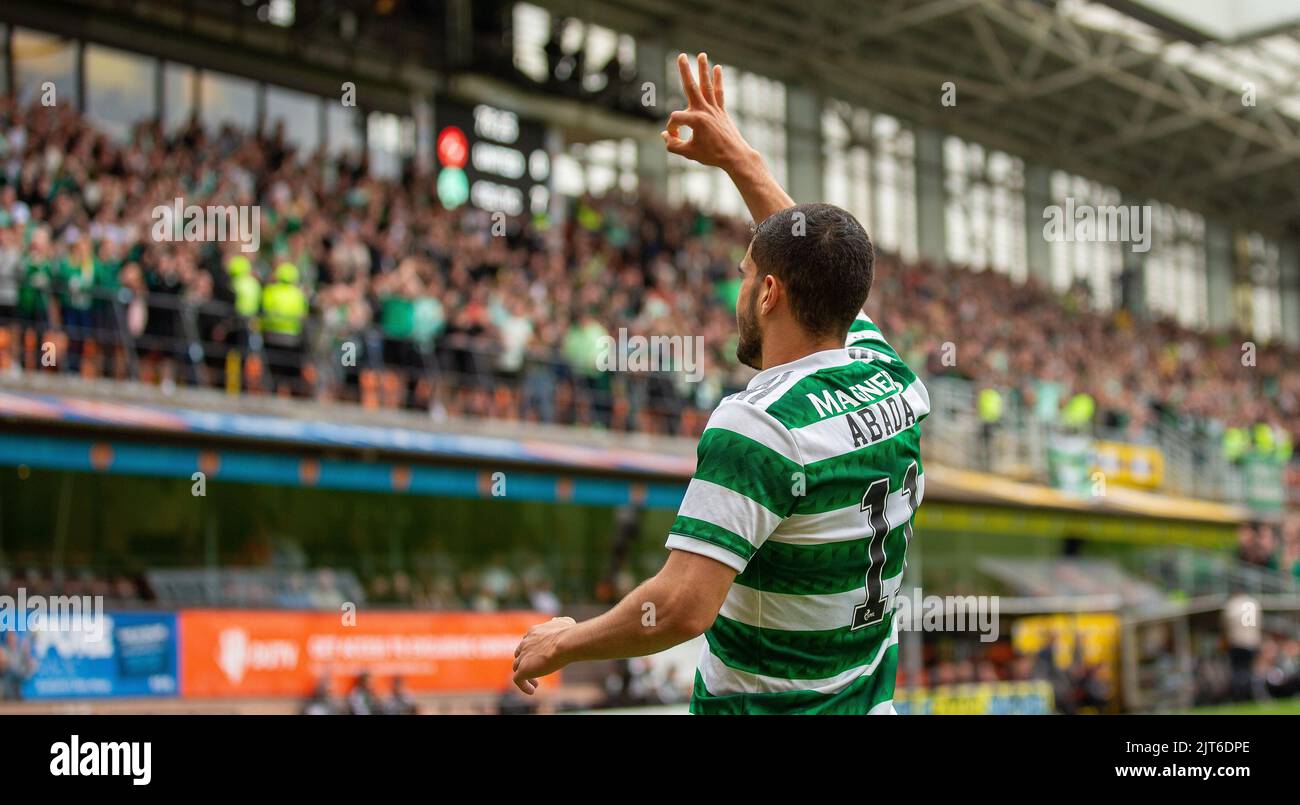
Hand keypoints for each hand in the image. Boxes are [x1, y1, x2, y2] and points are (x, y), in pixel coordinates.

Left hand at [512, 616, 576, 694]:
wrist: (566, 643)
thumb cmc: (568, 633)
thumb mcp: (565, 622)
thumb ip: (558, 622)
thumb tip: (556, 621)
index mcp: (533, 632)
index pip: (527, 642)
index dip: (531, 651)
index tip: (540, 658)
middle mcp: (525, 643)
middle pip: (519, 654)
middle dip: (526, 662)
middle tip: (536, 670)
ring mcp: (523, 656)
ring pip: (517, 667)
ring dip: (525, 675)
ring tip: (535, 684)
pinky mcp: (524, 669)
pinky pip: (518, 680)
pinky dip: (523, 686)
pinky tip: (532, 691)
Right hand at [662, 53, 755, 173]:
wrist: (734, 156)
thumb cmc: (711, 156)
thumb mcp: (688, 153)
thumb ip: (673, 145)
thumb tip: (665, 135)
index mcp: (695, 120)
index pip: (675, 119)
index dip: (672, 130)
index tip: (675, 138)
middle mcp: (704, 110)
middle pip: (691, 86)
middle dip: (685, 71)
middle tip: (681, 55)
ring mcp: (714, 109)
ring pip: (706, 85)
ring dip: (704, 69)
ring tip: (702, 55)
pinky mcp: (721, 110)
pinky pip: (719, 92)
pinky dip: (718, 81)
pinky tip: (718, 68)